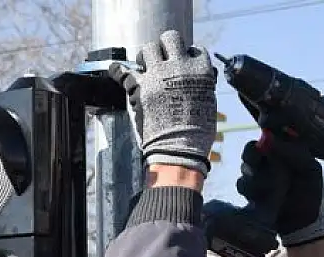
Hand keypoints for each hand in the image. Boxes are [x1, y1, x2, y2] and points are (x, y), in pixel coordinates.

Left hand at [108, 30, 217, 174]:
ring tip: (145, 66)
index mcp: (201, 70)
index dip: (187, 57)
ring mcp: (158, 75)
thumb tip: (201, 77)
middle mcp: (180, 66)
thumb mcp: (209, 103)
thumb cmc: (197, 133)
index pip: (194, 50)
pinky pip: (124, 71)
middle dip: (165, 48)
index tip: (183, 64)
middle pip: (170, 39)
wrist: (180, 150)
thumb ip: (202, 85)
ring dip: (146, 56)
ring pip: (148, 49)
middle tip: (161, 60)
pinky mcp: (141, 87)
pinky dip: (117, 70)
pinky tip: (114, 69)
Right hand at [235, 138, 323, 246]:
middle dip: (253, 156)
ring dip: (256, 177)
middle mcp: (270, 160)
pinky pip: (242, 184)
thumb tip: (269, 138)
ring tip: (271, 188)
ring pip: (245, 167)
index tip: (265, 143)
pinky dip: (251, 190)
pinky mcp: (251, 191)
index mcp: (286, 150)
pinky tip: (263, 198)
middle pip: (251, 149)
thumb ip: (294, 152)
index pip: (269, 133)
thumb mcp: (310, 169)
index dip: (264, 136)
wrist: (302, 225)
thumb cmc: (311, 194)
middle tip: (258, 162)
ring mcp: (259, 175)